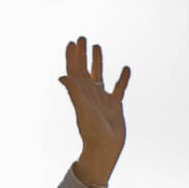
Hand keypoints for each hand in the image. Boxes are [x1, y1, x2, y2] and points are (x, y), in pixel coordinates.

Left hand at [59, 36, 129, 187]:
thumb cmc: (92, 132)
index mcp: (80, 94)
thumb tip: (62, 76)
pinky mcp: (115, 105)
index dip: (72, 57)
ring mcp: (102, 99)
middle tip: (82, 38)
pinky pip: (118, 88)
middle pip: (85, 69)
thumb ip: (73, 92)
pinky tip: (125, 68)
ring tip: (97, 46)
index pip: (74, 71)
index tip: (72, 42)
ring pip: (99, 76)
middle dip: (82, 54)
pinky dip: (122, 78)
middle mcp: (90, 95)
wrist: (105, 149)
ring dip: (98, 61)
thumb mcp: (83, 110)